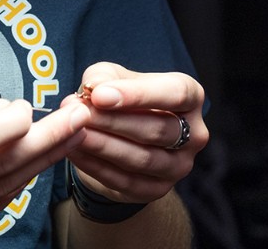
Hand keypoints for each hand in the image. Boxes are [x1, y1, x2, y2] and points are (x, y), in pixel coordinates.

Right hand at [0, 85, 88, 247]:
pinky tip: (36, 161)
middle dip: (49, 138)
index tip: (28, 106)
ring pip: (5, 189)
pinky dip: (18, 183)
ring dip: (44, 161)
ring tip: (73, 134)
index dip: (12, 122)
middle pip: (1, 165)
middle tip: (81, 115)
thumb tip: (3, 107)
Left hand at [63, 62, 207, 205]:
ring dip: (103, 146)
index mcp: (191, 97)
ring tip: (73, 132)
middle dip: (113, 121)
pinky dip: (96, 166)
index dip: (137, 95)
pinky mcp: (158, 189)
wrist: (121, 137)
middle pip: (158, 129)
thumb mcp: (112, 78)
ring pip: (142, 158)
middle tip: (78, 115)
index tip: (100, 95)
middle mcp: (194, 133)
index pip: (175, 93)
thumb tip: (93, 89)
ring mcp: (179, 165)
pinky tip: (73, 150)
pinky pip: (126, 181)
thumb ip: (103, 78)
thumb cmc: (121, 99)